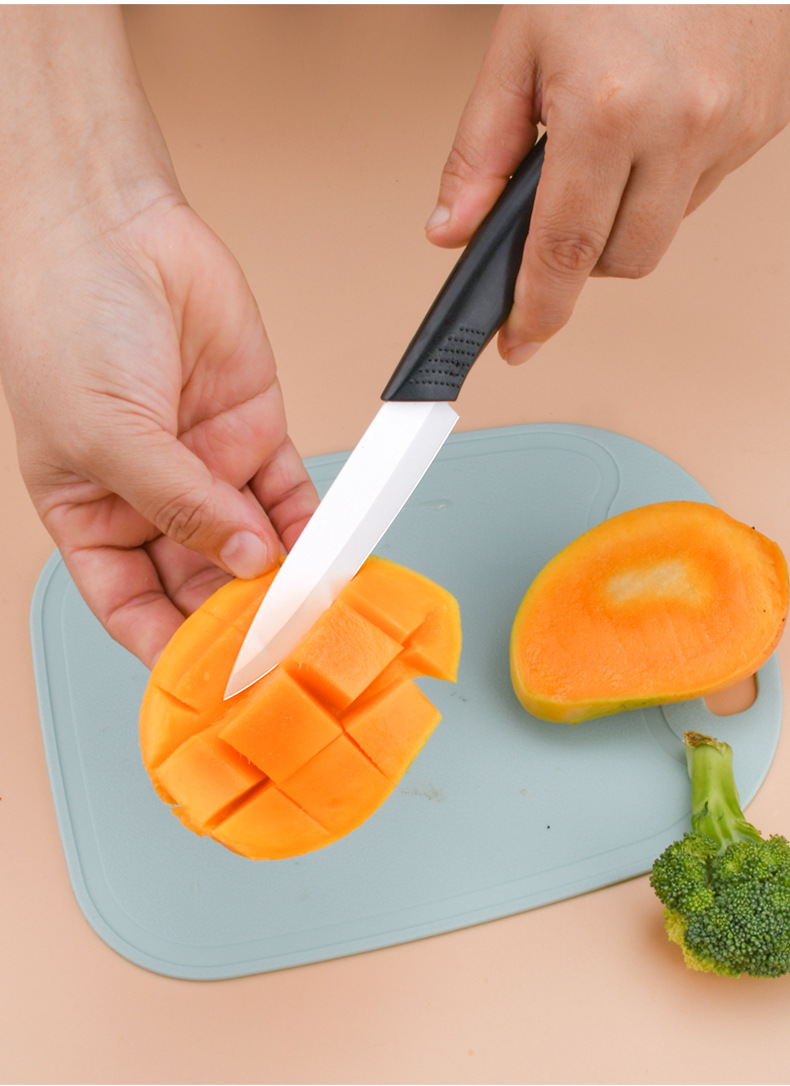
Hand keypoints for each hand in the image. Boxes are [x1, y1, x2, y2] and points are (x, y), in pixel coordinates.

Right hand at [0, 8, 317, 666]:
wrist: (112, 230)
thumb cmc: (67, 324)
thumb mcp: (106, 435)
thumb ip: (177, 505)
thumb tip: (242, 561)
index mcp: (93, 515)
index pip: (133, 608)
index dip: (171, 649)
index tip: (216, 683)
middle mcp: (152, 500)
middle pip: (203, 585)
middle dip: (242, 621)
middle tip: (284, 655)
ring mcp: (206, 468)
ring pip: (255, 545)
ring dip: (285, 581)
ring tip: (316, 614)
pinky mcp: (254, 431)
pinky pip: (292, 494)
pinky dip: (313, 528)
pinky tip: (330, 557)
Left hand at [426, 4, 789, 362]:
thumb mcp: (519, 43)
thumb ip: (481, 149)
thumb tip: (453, 230)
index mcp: (608, 108)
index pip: (566, 250)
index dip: (539, 309)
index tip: (521, 339)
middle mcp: (682, 124)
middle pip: (623, 260)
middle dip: (582, 260)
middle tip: (557, 217)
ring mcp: (733, 125)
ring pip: (665, 230)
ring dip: (626, 218)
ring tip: (609, 147)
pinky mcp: (765, 118)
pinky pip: (705, 187)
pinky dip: (669, 179)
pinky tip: (655, 125)